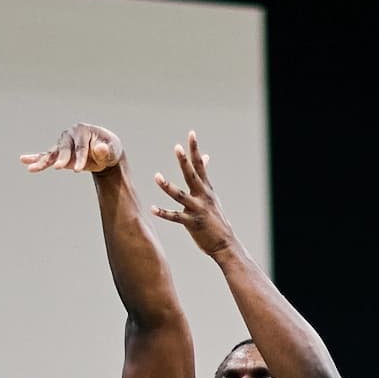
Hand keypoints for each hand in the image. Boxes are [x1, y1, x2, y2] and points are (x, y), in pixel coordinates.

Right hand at [20, 123, 122, 174]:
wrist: (105, 153)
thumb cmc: (109, 149)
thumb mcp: (112, 150)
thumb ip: (107, 150)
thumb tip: (100, 149)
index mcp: (83, 130)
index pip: (80, 146)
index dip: (80, 158)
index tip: (78, 170)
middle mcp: (70, 135)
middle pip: (64, 148)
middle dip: (62, 158)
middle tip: (59, 167)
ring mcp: (63, 144)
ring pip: (52, 154)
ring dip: (42, 161)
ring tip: (32, 169)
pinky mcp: (59, 154)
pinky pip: (46, 157)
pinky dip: (36, 159)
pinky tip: (24, 161)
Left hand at [151, 132, 234, 257]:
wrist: (225, 243)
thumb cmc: (216, 219)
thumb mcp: (212, 196)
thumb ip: (204, 177)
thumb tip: (205, 157)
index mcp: (207, 189)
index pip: (200, 165)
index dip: (195, 149)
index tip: (191, 134)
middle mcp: (203, 196)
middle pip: (192, 175)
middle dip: (184, 161)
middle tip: (177, 147)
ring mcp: (197, 209)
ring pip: (180, 195)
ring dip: (167, 186)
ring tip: (156, 176)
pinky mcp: (191, 223)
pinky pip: (175, 217)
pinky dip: (163, 213)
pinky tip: (152, 209)